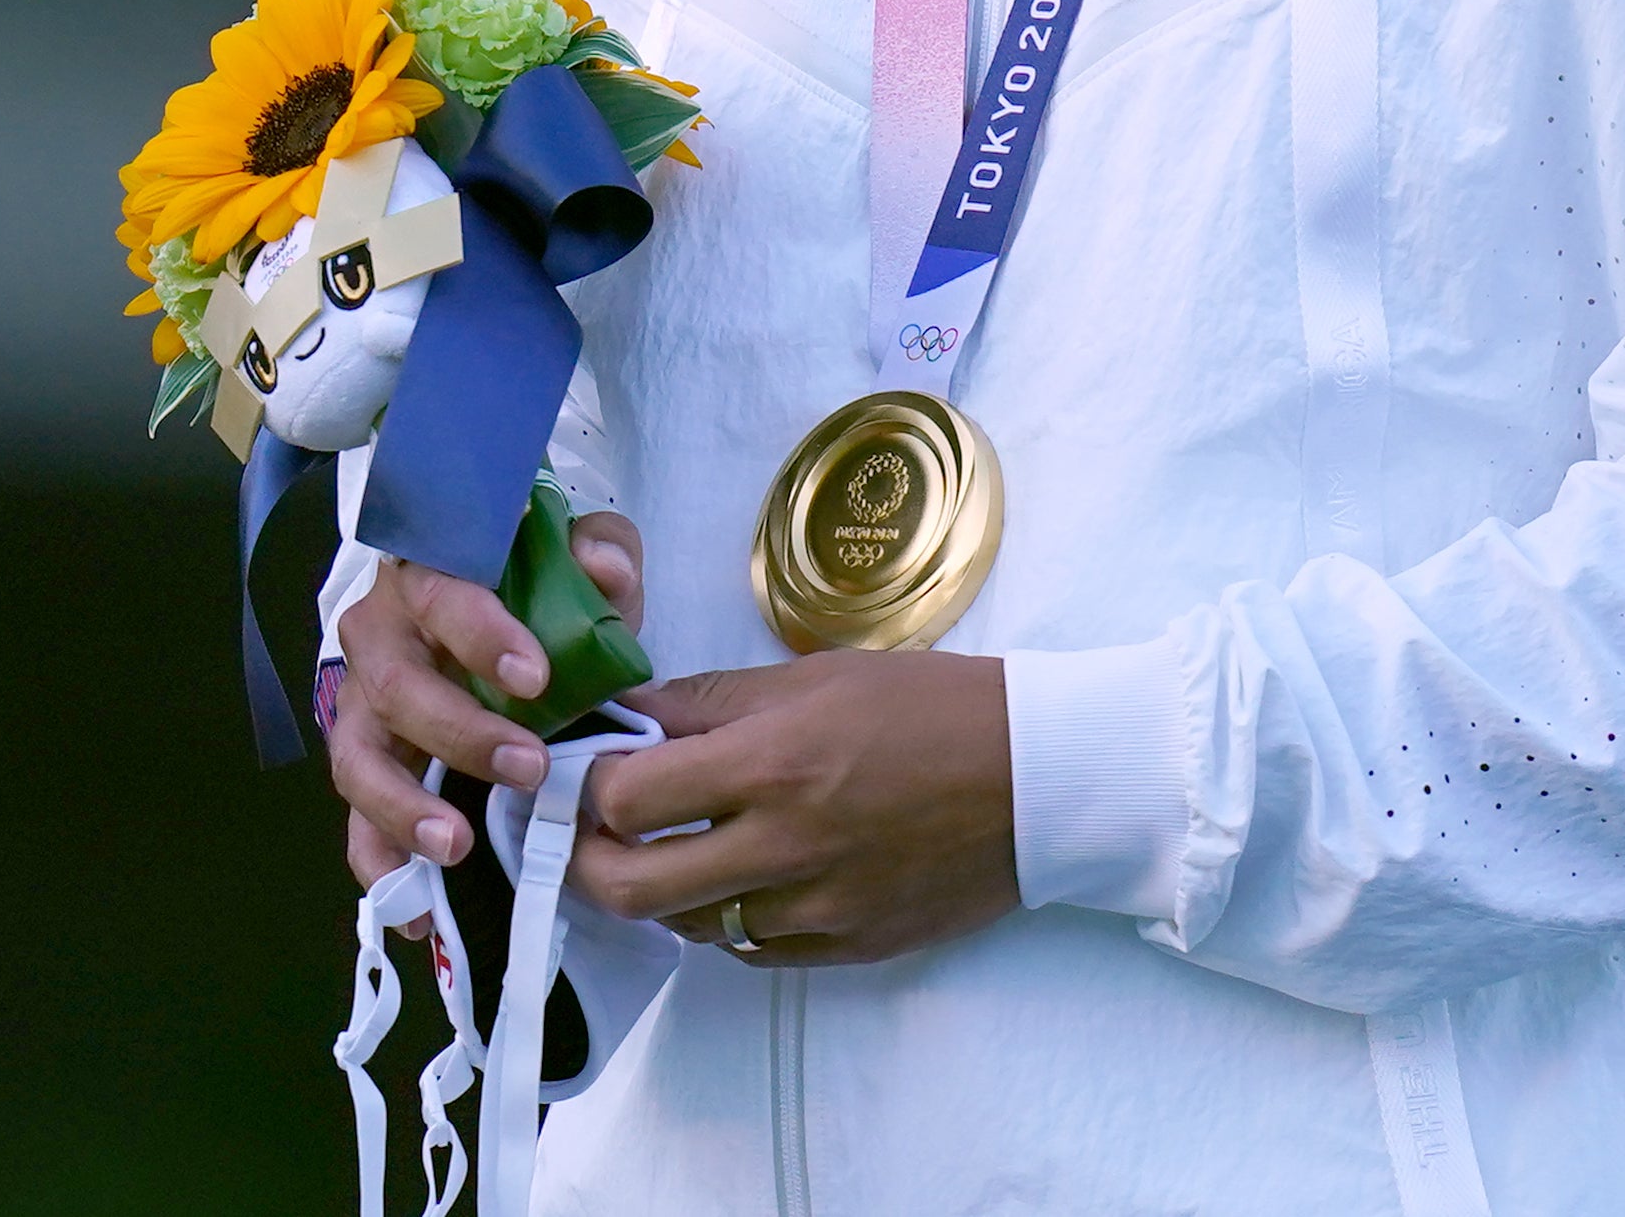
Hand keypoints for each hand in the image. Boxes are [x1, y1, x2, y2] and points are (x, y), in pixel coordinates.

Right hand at [333, 513, 643, 892]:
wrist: (484, 612)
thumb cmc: (526, 583)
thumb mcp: (570, 554)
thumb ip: (596, 551)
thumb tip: (607, 572)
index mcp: (428, 575)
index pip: (443, 596)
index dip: (481, 635)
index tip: (536, 678)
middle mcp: (379, 638)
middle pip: (396, 686)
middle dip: (460, 732)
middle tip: (528, 768)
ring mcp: (362, 707)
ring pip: (359, 760)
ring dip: (404, 808)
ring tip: (455, 847)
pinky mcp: (365, 767)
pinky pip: (356, 822)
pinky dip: (382, 867)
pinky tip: (417, 912)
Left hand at [569, 651, 1017, 966]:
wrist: (1041, 776)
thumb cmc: (932, 705)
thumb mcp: (818, 675)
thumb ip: (713, 702)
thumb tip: (628, 716)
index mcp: (773, 763)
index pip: (626, 799)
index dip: (587, 788)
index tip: (584, 773)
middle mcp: (784, 847)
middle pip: (631, 890)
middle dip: (589, 864)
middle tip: (595, 834)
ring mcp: (816, 910)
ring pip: (688, 927)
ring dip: (664, 890)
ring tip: (677, 847)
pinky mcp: (846, 948)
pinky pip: (752, 949)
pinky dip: (730, 916)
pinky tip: (747, 876)